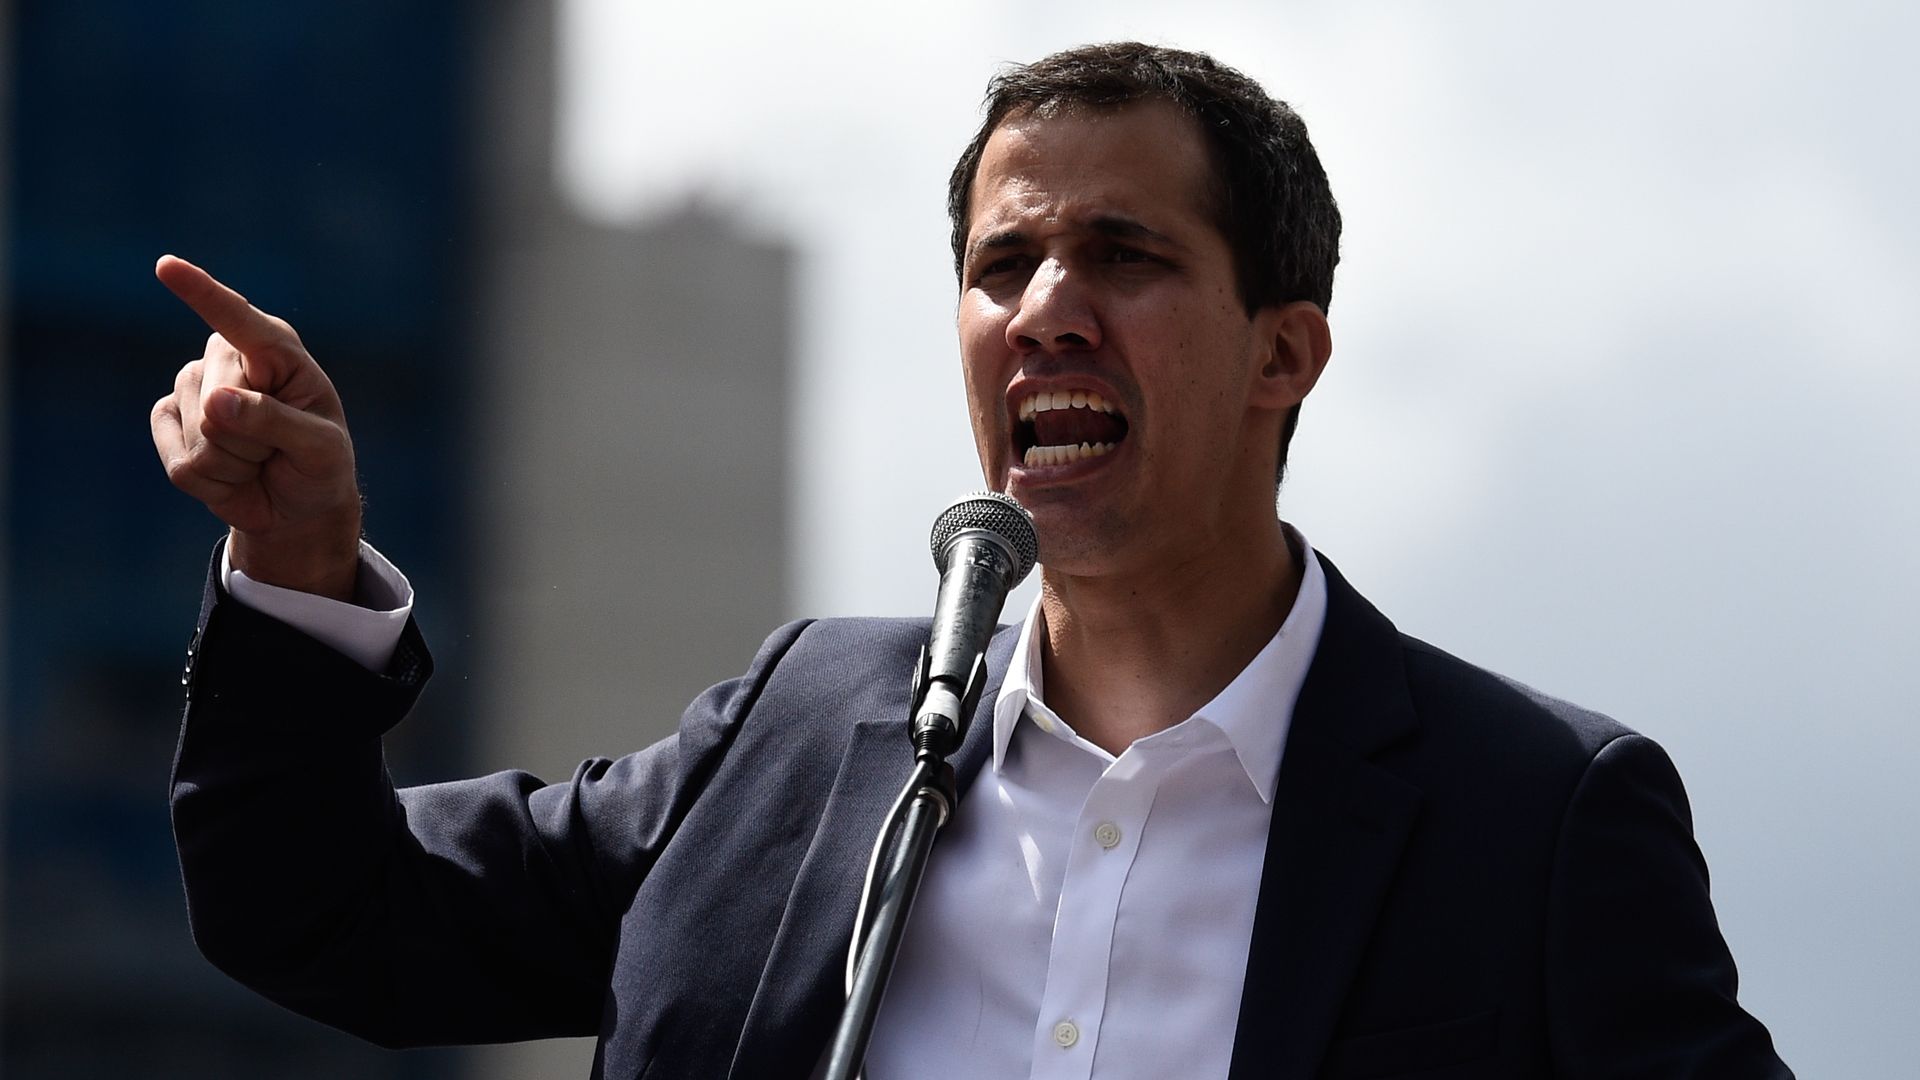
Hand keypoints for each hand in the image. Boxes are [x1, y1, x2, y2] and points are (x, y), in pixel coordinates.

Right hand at [151, 255, 362, 601]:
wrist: (298, 506)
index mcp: (277, 350)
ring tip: (259, 461)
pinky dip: (212, 483)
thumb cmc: (320, 467)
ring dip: (234, 464)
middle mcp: (230, 359)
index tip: (167, 266)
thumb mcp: (320, 448)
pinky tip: (232, 476)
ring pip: (199, 434)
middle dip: (252, 441)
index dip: (201, 293)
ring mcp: (194, 388)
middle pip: (218, 400)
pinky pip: (180, 460)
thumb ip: (276, 422)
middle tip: (278, 451)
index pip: (236, 318)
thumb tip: (216, 402)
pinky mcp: (170, 420)